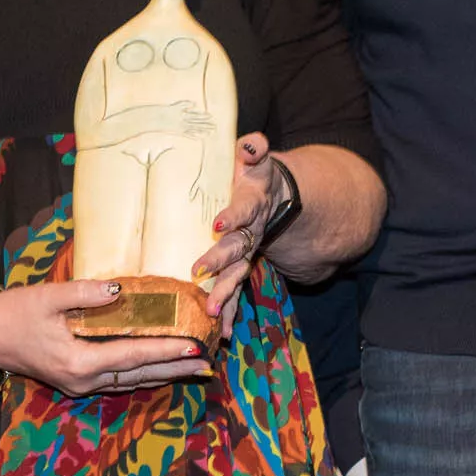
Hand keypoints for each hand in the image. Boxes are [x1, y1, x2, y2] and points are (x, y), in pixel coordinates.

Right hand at [0, 279, 209, 396]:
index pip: (132, 355)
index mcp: (78, 360)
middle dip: (175, 369)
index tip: (194, 346)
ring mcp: (79, 385)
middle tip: (208, 363)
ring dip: (164, 374)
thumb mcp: (48, 296)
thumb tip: (119, 290)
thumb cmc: (14, 312)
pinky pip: (118, 380)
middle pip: (139, 375)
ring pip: (131, 381)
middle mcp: (83, 380)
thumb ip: (85, 292)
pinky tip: (161, 368)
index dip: (166, 350)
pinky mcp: (76, 381)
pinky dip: (143, 373)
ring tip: (195, 369)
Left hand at [190, 134, 290, 334]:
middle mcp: (252, 231)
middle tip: (199, 272)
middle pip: (238, 248)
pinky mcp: (243, 265)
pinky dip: (231, 312)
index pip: (242, 211)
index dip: (232, 216)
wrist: (277, 196)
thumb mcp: (255, 158)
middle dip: (220, 261)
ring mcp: (249, 251)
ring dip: (226, 293)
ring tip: (212, 312)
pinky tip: (221, 333)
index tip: (217, 223)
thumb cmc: (255, 174)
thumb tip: (253, 142)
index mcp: (252, 204)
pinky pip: (237, 290)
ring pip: (238, 274)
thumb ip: (254, 149)